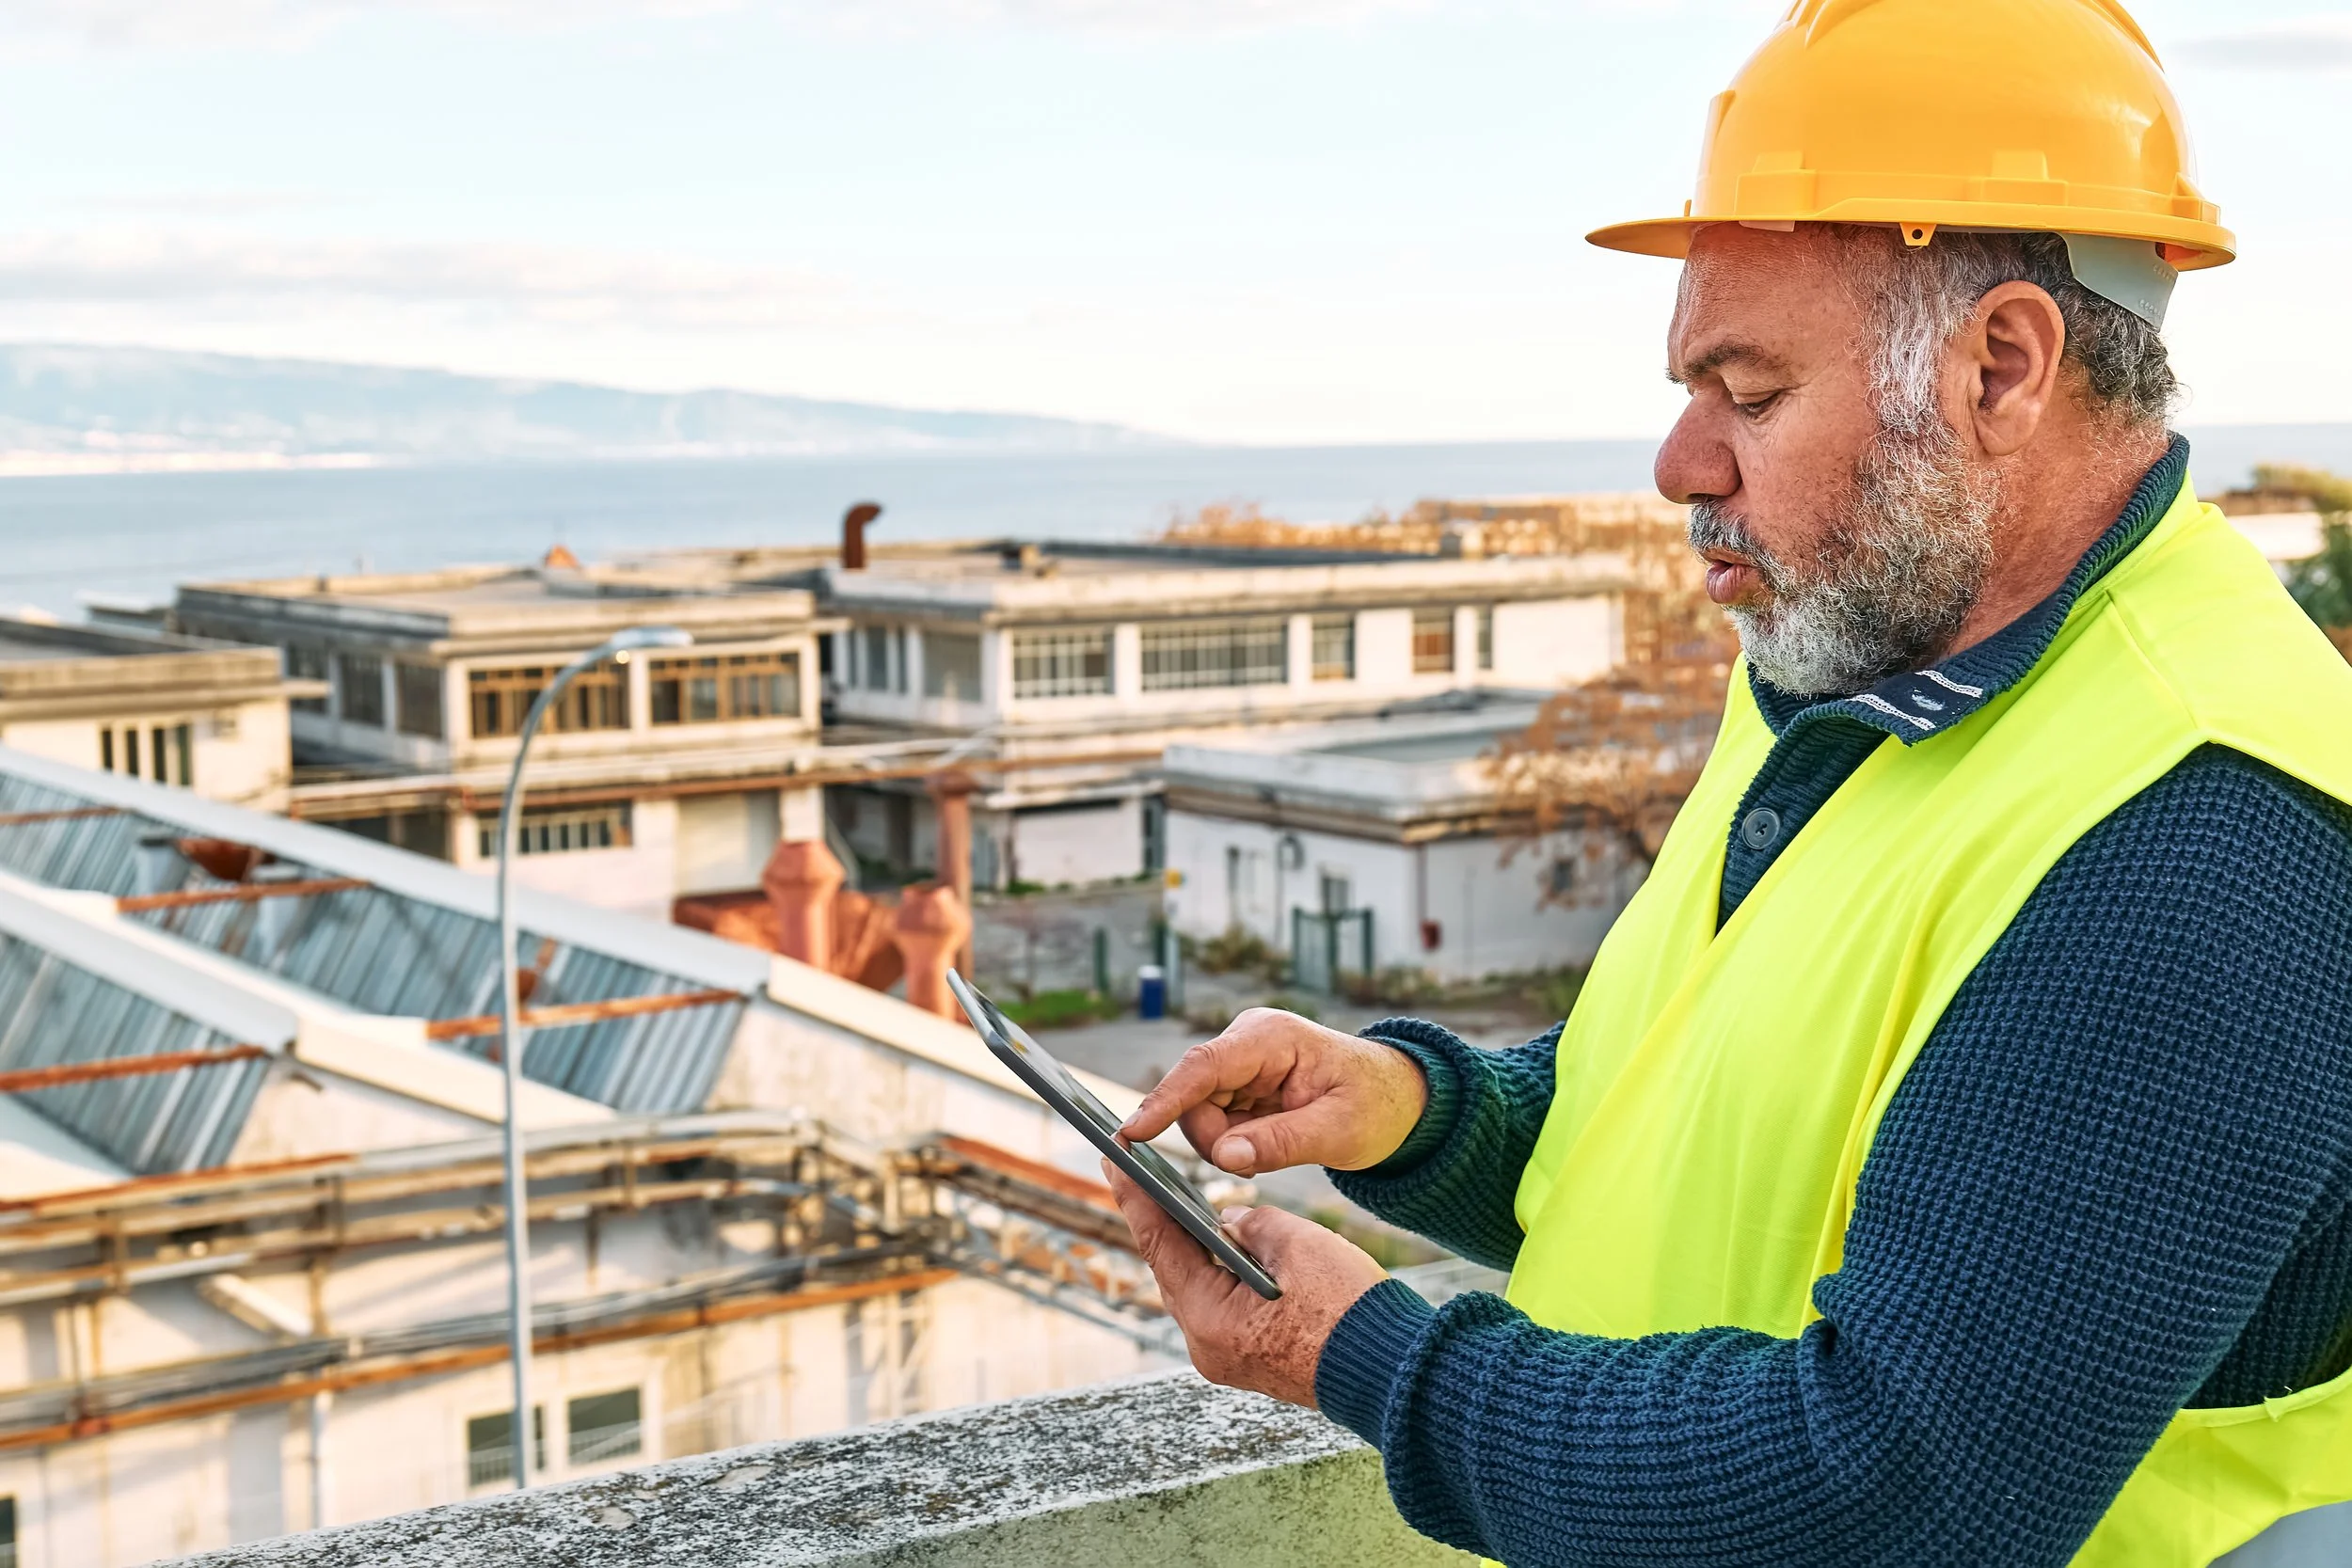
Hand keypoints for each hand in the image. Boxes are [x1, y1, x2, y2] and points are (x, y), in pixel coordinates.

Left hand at [1105, 1160, 1386, 1407]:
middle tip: (1138, 1172)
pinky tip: (1218, 1241)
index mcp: (1210, 1319)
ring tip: (1173, 1199)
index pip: (1160, 1245)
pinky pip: (1220, 1305)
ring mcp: (1228, 1358)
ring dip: (1191, 1245)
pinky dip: (1216, 1270)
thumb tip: (1229, 1221)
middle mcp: (1207, 1347)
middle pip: (1173, 1269)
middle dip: (1159, 1219)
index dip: (1136, 1197)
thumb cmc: (1349, 1310)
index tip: (1112, 1159)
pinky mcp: (1251, 1360)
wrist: (1393, 1373)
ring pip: (1197, 1287)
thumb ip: (1253, 1223)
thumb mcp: (1298, 1245)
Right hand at [1121, 1007, 1427, 1176]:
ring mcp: (1238, 1063)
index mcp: (1271, 1037)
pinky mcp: (1237, 1085)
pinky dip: (1232, 1143)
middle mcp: (1245, 1043)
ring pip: (1198, 1116)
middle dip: (1215, 1139)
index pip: (1203, 1067)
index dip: (1164, 1101)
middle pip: (1193, 1099)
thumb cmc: (1375, 1105)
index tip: (1131, 1134)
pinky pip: (1212, 1122)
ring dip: (1226, 1143)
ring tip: (1276, 1146)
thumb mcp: (1339, 1131)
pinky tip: (1266, 1144)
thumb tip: (1224, 1158)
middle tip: (1261, 1160)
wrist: (1394, 1098)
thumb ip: (1281, 1143)